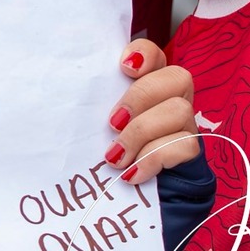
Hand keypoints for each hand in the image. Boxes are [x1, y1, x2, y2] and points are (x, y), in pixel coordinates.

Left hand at [104, 39, 197, 184]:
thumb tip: (59, 97)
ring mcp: (184, 124)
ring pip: (181, 110)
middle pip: (176, 77)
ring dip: (142, 132)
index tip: (124, 68)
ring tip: (115, 157)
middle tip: (112, 123)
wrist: (131, 197)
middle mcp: (170, 98)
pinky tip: (132, 173)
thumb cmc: (106, 150)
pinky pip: (184, 146)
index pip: (153, 54)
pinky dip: (153, 159)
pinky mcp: (189, 152)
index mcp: (147, 83)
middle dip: (141, 98)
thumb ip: (92, 105)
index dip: (144, 53)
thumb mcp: (95, 122)